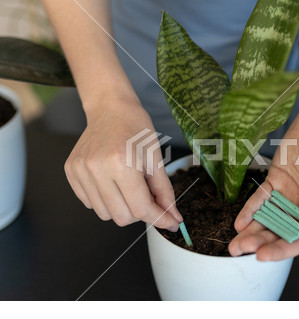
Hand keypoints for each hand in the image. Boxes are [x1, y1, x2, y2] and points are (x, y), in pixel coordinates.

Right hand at [64, 95, 181, 229]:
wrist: (110, 109)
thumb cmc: (137, 129)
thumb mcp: (156, 159)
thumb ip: (165, 192)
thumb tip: (174, 219)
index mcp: (120, 163)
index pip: (141, 208)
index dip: (159, 219)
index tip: (171, 223)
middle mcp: (96, 168)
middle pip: (122, 217)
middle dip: (140, 213)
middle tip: (147, 196)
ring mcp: (80, 171)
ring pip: (105, 214)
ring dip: (122, 208)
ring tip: (128, 185)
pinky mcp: (71, 172)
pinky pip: (91, 204)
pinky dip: (106, 200)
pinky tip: (112, 181)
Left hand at [228, 107, 298, 259]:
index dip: (283, 249)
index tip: (263, 256)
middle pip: (281, 231)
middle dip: (261, 243)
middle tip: (240, 248)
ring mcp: (289, 193)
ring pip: (269, 218)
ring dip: (252, 230)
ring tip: (234, 242)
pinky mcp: (276, 179)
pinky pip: (261, 198)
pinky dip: (250, 210)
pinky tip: (239, 221)